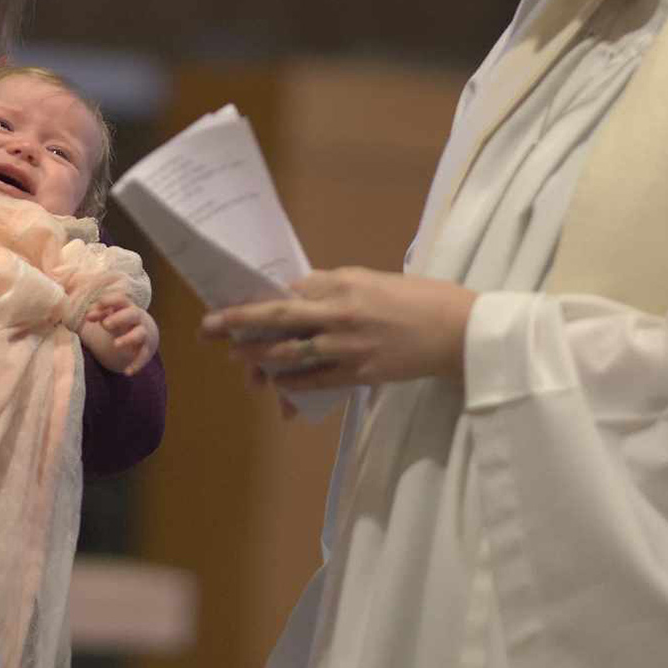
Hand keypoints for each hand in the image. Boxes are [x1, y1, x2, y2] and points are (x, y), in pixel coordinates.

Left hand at [79, 295, 159, 375]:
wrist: (145, 333)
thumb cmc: (120, 321)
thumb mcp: (109, 315)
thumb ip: (97, 313)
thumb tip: (88, 315)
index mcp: (126, 306)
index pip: (120, 299)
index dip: (108, 302)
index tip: (93, 310)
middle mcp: (137, 318)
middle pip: (132, 314)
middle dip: (119, 318)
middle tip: (105, 324)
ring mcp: (143, 333)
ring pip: (140, 334)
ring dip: (128, 338)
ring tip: (115, 345)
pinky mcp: (146, 349)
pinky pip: (143, 355)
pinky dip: (136, 364)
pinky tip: (127, 372)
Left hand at [199, 267, 476, 398]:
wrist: (458, 330)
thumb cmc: (418, 298)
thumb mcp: (370, 280)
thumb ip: (332, 287)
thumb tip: (297, 293)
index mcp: (340, 284)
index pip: (284, 292)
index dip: (253, 300)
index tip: (227, 305)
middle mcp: (337, 313)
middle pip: (275, 319)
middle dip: (237, 326)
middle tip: (210, 331)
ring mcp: (346, 346)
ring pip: (288, 353)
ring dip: (259, 358)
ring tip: (240, 361)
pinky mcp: (359, 373)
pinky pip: (315, 380)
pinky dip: (293, 384)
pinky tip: (279, 387)